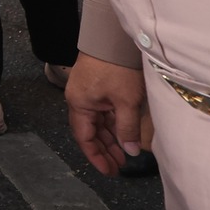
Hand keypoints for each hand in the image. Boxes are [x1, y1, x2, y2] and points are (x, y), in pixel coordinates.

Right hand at [66, 53, 148, 176]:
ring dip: (109, 138)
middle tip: (119, 167)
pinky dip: (112, 125)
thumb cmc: (118, 69)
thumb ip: (127, 129)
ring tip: (124, 154)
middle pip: (90, 132)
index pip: (84, 138)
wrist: (113, 38)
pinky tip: (123, 133)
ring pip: (97, 122)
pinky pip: (102, 112)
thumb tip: (130, 152)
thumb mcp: (126, 101)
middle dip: (104, 150)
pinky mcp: (96, 87)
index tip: (109, 171)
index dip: (96, 157)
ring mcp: (87, 93)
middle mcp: (79, 100)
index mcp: (79, 104)